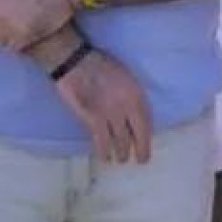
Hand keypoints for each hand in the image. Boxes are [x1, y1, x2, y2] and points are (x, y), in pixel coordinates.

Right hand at [55, 49, 152, 163]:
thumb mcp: (124, 77)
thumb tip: (133, 113)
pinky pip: (102, 141)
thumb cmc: (98, 64)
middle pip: (138, 135)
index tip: (146, 144)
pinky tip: (105, 157)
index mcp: (137, 94)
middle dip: (140, 150)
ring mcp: (111, 115)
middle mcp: (128, 107)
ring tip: (121, 159)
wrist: (74, 62)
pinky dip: (104, 151)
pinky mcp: (93, 119)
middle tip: (140, 160)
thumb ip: (131, 95)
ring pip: (121, 141)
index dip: (147, 137)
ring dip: (122, 153)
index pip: (148, 123)